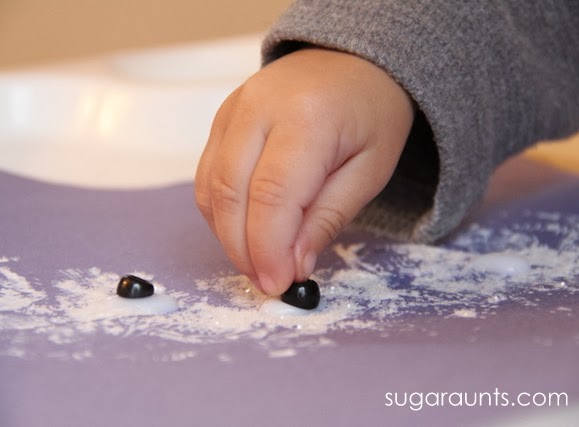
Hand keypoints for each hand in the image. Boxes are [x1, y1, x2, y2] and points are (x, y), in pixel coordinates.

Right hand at [195, 48, 413, 294]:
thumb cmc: (371, 114)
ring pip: (210, 187)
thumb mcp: (370, 171)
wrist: (352, 61)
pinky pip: (207, 174)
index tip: (277, 284)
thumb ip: (327, 218)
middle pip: (230, 193)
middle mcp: (258, 108)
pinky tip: (244, 231)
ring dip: (228, 236)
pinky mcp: (221, 119)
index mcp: (307, 118)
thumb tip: (293, 265)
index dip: (268, 248)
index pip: (271, 195)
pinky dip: (220, 212)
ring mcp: (233, 110)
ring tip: (258, 262)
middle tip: (267, 282)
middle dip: (243, 250)